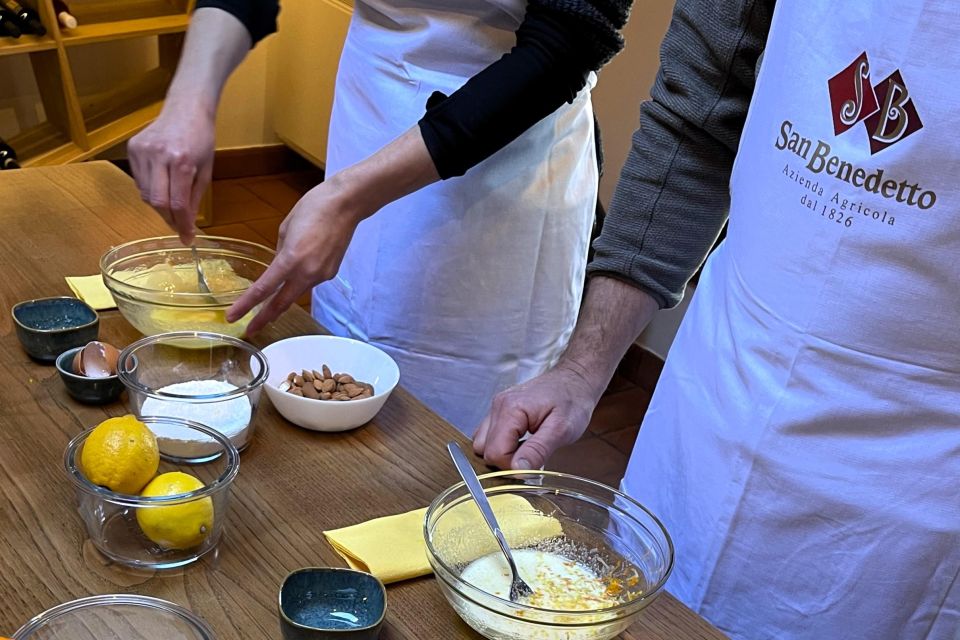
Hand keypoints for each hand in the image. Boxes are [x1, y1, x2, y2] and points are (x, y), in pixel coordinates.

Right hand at [128, 102, 214, 244]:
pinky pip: (139, 181)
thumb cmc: (201, 138)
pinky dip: (151, 189)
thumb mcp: (206, 170)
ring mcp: (143, 151)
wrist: (186, 108)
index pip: (177, 204)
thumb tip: (187, 225)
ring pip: (146, 194)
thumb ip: (194, 198)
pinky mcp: (132, 148)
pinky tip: (162, 182)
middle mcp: (159, 155)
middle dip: (169, 219)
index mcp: (182, 161)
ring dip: (160, 205)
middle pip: (157, 202)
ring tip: (173, 200)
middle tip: (179, 225)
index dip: (182, 225)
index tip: (187, 238)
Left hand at [226, 177, 363, 333]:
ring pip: (296, 293)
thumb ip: (280, 253)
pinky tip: (299, 271)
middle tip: (251, 330)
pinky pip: (310, 282)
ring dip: (282, 299)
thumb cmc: (312, 207)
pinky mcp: (330, 273)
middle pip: (281, 303)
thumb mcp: (285, 228)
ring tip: (269, 305)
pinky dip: (299, 281)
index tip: (233, 317)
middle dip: (264, 318)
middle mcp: (307, 273)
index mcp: (291, 260)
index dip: (246, 306)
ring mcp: (321, 275)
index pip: (263, 289)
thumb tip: (278, 266)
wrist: (346, 204)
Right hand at [472, 363, 600, 469]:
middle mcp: (498, 406)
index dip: (513, 466)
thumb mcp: (562, 430)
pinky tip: (519, 442)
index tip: (533, 465)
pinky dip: (500, 444)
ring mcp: (496, 407)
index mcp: (510, 409)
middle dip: (506, 461)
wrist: (574, 380)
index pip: (495, 453)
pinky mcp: (499, 411)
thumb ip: (538, 450)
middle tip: (532, 456)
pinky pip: (487, 435)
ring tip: (525, 448)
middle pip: (484, 449)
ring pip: (482, 443)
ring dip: (501, 453)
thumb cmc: (572, 401)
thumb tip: (517, 469)